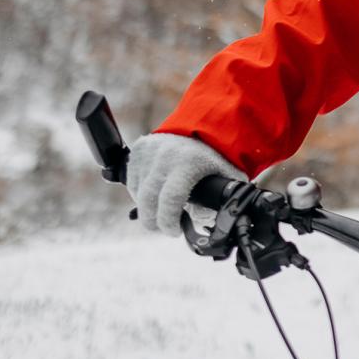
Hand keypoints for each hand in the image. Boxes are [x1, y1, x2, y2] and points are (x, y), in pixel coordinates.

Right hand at [125, 132, 246, 234]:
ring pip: (138, 192)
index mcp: (188, 163)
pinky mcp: (139, 149)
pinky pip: (132, 179)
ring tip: (160, 211)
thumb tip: (203, 223)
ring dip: (146, 207)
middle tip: (163, 228)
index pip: (170, 200)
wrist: (202, 126)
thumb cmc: (215, 156)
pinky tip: (153, 194)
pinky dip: (139, 192)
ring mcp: (149, 151)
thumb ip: (220, 201)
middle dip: (153, 221)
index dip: (168, 222)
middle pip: (148, 200)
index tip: (174, 231)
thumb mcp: (226, 177)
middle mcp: (165, 156)